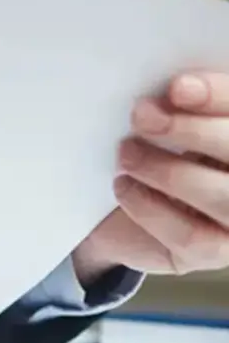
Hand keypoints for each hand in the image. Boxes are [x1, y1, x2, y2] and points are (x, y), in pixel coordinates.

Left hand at [74, 70, 228, 281]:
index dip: (220, 96)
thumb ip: (181, 107)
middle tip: (143, 116)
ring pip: (223, 196)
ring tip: (126, 153)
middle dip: (192, 131)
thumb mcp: (171, 126)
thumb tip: (172, 90)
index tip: (178, 88)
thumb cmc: (158, 156)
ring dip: (167, 170)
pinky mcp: (216, 254)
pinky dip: (149, 206)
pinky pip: (190, 234)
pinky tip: (123, 186)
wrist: (125, 217)